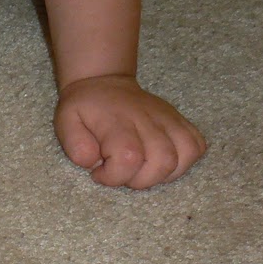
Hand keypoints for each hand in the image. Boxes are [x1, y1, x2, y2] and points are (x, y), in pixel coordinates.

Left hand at [54, 73, 205, 188]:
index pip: (129, 158)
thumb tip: (92, 162)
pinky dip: (184, 161)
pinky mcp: (180, 122)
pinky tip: (162, 161)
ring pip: (184, 156)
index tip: (99, 172)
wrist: (104, 83)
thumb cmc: (86, 108)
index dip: (113, 177)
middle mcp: (148, 120)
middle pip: (162, 161)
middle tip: (122, 171)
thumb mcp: (65, 121)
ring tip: (142, 169)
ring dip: (163, 174)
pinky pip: (197, 145)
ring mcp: (168, 119)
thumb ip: (75, 144)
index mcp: (118, 122)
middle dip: (140, 180)